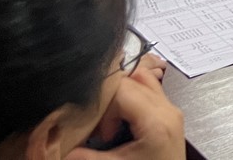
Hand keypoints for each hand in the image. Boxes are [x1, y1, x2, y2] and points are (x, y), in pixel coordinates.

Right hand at [67, 60, 184, 159]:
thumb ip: (86, 157)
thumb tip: (60, 148)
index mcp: (156, 121)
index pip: (122, 88)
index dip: (102, 102)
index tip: (97, 127)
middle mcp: (168, 110)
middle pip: (132, 80)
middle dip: (110, 100)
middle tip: (103, 128)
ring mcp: (171, 110)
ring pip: (143, 80)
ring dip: (122, 96)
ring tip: (113, 124)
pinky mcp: (170, 115)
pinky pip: (150, 91)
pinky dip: (132, 99)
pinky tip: (123, 123)